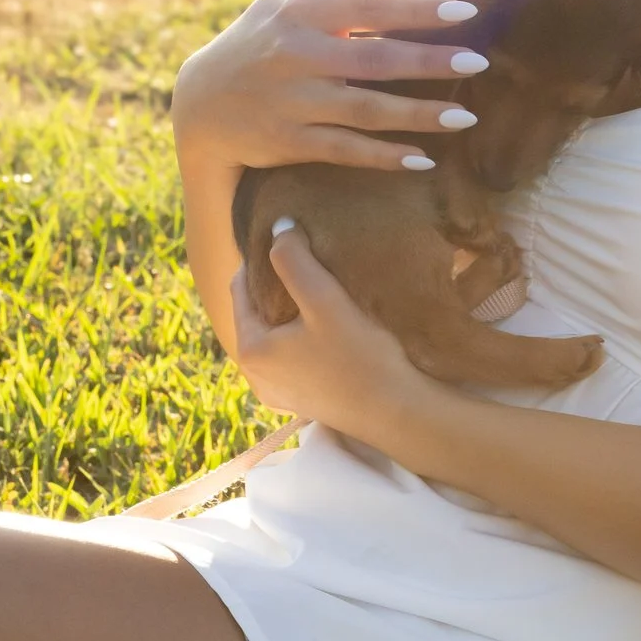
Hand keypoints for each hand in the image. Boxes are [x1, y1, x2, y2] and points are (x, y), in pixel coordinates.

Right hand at [172, 0, 490, 174]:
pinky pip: (344, 150)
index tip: (466, 11)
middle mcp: (296, 55)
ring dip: (417, 116)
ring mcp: (292, 102)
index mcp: (301, 12)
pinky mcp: (288, 142)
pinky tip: (424, 159)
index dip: (416, 10)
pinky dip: (382, 156)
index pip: (368, 7)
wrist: (200, 103)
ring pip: (365, 111)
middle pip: (373, 61)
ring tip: (467, 116)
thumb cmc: (259, 35)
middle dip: (428, 62)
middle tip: (481, 61)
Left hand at [229, 222, 437, 443]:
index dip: (260, 259)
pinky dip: (303, 335)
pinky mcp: (305, 400)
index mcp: (251, 351)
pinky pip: (293, 355)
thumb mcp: (324, 300)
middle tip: (303, 257)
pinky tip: (329, 324)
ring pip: (276, 335)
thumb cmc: (360, 357)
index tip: (284, 236)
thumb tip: (278, 226)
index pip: (240, 289)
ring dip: (291, 310)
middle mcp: (257, 377)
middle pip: (257, 313)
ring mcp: (281, 392)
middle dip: (275, 285)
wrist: (400, 414)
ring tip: (318, 285)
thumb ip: (294, 260)